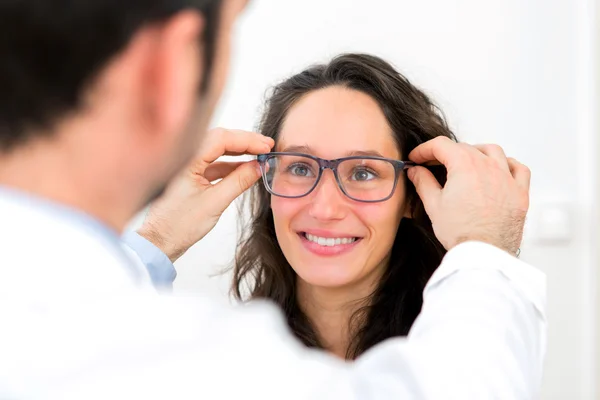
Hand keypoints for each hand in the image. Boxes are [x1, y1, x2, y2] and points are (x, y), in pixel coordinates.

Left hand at [138, 128, 273, 261]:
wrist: (160, 242)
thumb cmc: (178, 226)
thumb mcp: (215, 202)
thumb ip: (239, 181)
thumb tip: (259, 166)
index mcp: (186, 159)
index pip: (221, 138)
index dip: (246, 140)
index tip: (265, 146)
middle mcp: (184, 157)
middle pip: (219, 140)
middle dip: (244, 142)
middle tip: (266, 146)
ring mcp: (186, 166)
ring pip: (217, 151)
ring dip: (239, 152)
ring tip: (259, 156)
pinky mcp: (190, 175)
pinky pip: (213, 163)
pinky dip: (230, 164)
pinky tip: (245, 168)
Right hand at [407, 137, 529, 254]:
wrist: (483, 253)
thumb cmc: (460, 232)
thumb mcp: (433, 205)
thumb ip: (423, 182)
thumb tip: (416, 171)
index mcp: (465, 165)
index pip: (441, 146)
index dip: (424, 149)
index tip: (417, 158)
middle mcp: (488, 166)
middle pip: (465, 148)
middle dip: (446, 153)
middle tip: (433, 164)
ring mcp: (507, 178)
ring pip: (493, 152)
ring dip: (477, 152)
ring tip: (466, 161)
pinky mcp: (520, 193)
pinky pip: (518, 169)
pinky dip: (507, 164)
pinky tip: (499, 169)